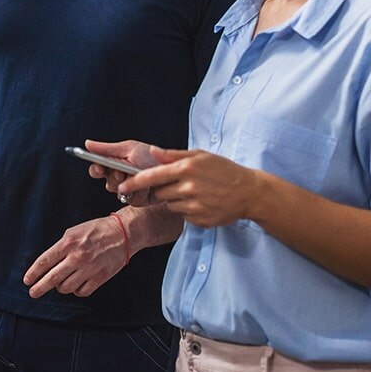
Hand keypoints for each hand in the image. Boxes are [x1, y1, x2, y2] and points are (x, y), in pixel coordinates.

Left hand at [23, 215, 129, 298]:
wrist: (123, 233)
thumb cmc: (96, 230)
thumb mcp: (74, 232)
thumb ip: (61, 247)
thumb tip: (48, 264)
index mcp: (68, 243)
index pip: (45, 261)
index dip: (34, 273)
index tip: (27, 281)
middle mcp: (77, 257)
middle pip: (52, 278)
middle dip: (40, 288)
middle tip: (33, 293)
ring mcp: (89, 268)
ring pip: (66, 288)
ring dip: (61, 288)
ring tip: (61, 283)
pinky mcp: (100, 277)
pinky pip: (82, 291)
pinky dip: (76, 290)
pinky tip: (76, 285)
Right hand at [82, 139, 161, 206]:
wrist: (173, 169)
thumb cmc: (152, 156)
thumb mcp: (129, 148)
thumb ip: (107, 148)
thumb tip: (87, 143)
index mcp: (115, 163)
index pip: (98, 168)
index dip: (96, 170)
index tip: (98, 168)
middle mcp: (120, 177)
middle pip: (107, 182)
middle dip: (114, 178)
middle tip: (120, 173)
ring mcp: (129, 190)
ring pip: (117, 192)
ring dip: (127, 184)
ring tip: (138, 177)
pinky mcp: (138, 200)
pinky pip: (131, 199)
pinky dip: (139, 192)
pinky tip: (147, 186)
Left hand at [117, 148, 265, 228]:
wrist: (248, 192)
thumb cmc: (224, 170)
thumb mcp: (201, 156)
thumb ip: (174, 155)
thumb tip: (152, 151)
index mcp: (186, 169)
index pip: (152, 177)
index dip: (134, 183)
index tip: (122, 187)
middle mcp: (188, 188)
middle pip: (160, 193)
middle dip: (165, 189)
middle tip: (182, 184)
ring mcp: (194, 206)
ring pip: (171, 205)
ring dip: (177, 200)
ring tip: (196, 193)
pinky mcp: (199, 220)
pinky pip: (183, 216)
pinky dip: (188, 210)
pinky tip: (202, 202)